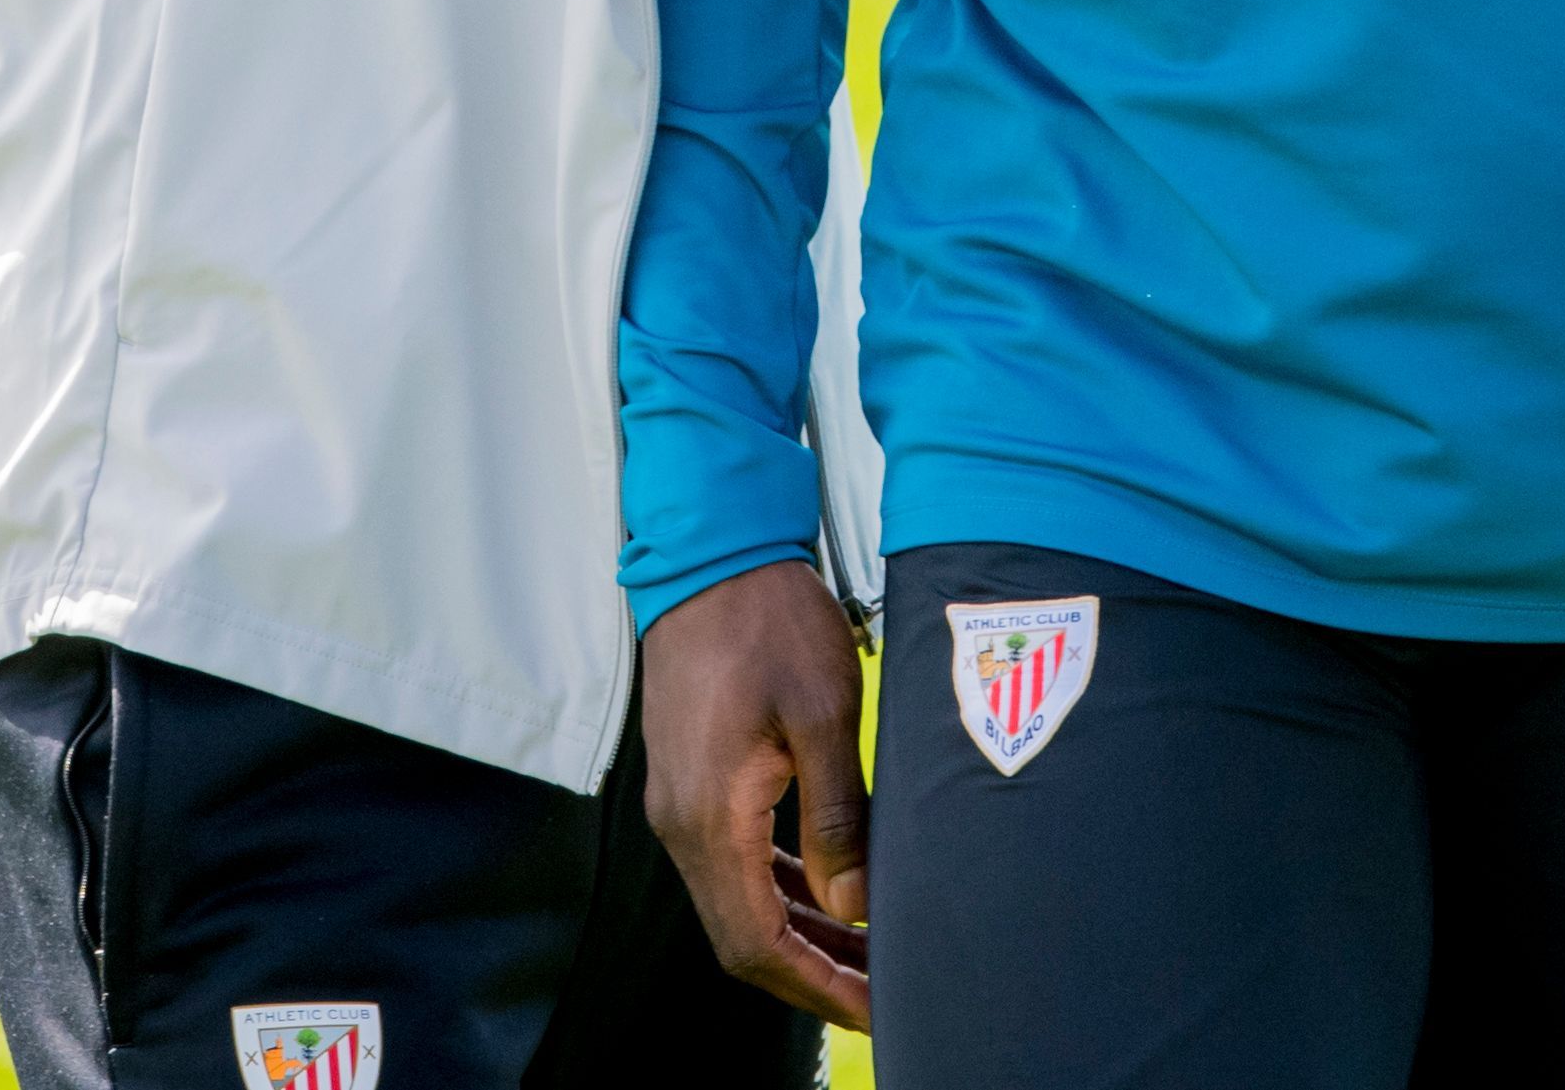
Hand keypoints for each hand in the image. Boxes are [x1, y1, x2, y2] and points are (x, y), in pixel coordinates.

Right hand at [639, 560, 872, 1027]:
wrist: (712, 555)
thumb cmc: (768, 621)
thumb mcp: (824, 713)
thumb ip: (840, 815)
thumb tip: (855, 906)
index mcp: (709, 818)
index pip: (755, 944)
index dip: (816, 987)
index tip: (873, 1007)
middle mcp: (682, 825)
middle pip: (743, 937)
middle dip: (814, 974)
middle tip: (883, 994)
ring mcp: (681, 804)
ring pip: (739, 901)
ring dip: (801, 934)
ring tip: (869, 953)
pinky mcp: (693, 782)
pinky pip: (736, 861)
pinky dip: (783, 889)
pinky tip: (830, 891)